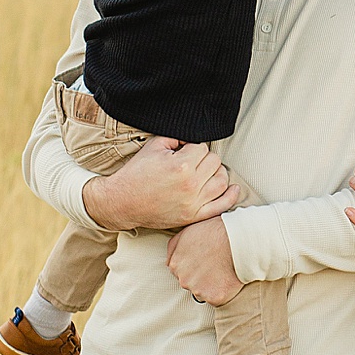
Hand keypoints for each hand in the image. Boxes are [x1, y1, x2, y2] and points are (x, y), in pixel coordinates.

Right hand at [84, 135, 241, 231]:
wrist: (122, 202)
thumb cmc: (136, 174)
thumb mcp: (153, 147)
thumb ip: (176, 138)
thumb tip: (192, 138)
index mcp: (181, 165)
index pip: (203, 148)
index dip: (194, 147)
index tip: (185, 152)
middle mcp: (190, 185)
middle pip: (214, 162)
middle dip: (204, 159)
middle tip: (192, 162)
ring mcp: (193, 202)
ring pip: (221, 181)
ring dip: (217, 173)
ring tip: (207, 172)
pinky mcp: (193, 216)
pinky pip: (221, 206)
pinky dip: (230, 196)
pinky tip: (233, 188)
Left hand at [165, 216, 244, 306]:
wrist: (237, 239)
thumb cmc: (213, 232)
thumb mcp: (186, 232)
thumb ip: (173, 248)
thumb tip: (168, 263)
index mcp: (175, 265)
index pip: (182, 273)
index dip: (196, 267)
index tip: (206, 261)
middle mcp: (183, 280)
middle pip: (192, 285)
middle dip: (202, 278)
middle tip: (216, 265)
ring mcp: (198, 290)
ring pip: (204, 293)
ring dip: (213, 286)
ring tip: (223, 270)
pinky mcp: (214, 298)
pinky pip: (217, 300)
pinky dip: (223, 292)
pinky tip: (229, 279)